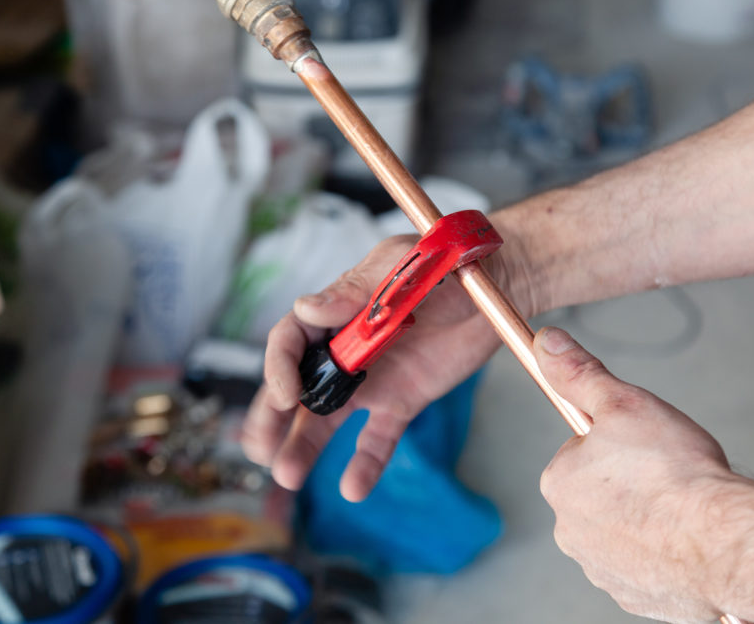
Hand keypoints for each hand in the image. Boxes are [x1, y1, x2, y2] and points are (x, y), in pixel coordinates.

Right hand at [243, 234, 518, 501]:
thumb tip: (307, 309)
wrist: (495, 283)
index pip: (291, 343)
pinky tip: (353, 488)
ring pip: (328, 420)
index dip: (278, 368)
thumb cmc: (443, 265)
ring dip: (304, 447)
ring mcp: (372, 381)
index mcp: (336, 313)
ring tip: (288, 476)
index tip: (284, 395)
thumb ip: (356, 291)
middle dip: (271, 418)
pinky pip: (377, 439)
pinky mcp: (402, 402)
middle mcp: (345, 351)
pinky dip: (365, 464)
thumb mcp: (399, 268)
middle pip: (298, 388)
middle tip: (257, 448)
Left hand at [536, 326, 735, 622]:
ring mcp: (601, 569)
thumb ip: (581, 374)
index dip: (617, 442)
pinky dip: (664, 554)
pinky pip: (646, 566)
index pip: (580, 452)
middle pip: (599, 494)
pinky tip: (688, 541)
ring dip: (647, 520)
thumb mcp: (624, 403)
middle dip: (629, 483)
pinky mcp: (634, 596)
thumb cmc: (676, 472)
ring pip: (623, 531)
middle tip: (668, 475)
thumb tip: (547, 343)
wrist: (722, 540)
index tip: (645, 445)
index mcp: (560, 483)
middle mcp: (570, 531)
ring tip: (683, 508)